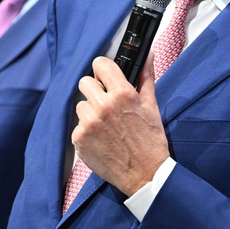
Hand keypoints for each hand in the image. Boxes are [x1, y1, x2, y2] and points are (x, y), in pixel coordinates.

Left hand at [73, 53, 169, 196]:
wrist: (144, 174)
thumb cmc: (150, 139)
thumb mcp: (151, 105)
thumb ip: (146, 76)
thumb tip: (148, 54)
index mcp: (122, 94)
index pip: (100, 64)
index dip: (103, 68)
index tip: (105, 75)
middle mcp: (102, 106)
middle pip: (85, 82)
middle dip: (95, 89)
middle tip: (106, 102)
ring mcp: (88, 124)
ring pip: (81, 105)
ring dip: (91, 111)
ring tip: (106, 124)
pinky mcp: (79, 140)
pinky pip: (78, 126)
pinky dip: (87, 131)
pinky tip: (101, 138)